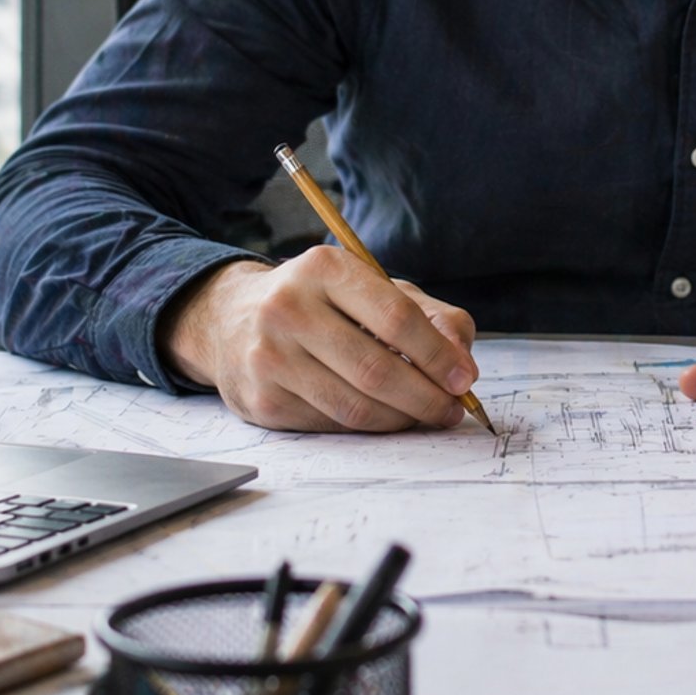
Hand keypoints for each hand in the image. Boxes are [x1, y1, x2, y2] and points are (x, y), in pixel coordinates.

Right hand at [157, 248, 479, 431]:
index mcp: (324, 268)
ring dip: (402, 418)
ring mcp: (269, 357)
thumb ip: (431, 315)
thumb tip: (462, 361)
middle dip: (426, 396)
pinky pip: (331, 423)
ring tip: (427, 416)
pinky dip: (368, 426)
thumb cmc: (321, 302)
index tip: (464, 377)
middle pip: (376, 369)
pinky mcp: (261, 400)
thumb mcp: (375, 288)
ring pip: (354, 405)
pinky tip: (386, 417)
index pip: (395, 316)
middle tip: (452, 409)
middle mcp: (289, 309)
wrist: (231, 321)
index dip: (436, 353)